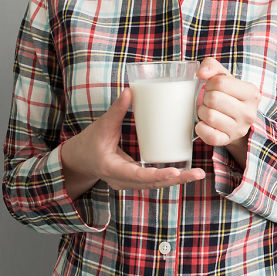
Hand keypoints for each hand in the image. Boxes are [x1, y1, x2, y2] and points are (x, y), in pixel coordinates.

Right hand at [60, 89, 205, 198]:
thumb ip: (116, 110)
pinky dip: (169, 178)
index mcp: (112, 169)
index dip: (157, 175)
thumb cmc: (89, 142)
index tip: (175, 171)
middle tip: (198, 173)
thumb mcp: (101, 126)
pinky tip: (186, 172)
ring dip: (177, 180)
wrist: (78, 160)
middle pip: (152, 184)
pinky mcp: (134, 180)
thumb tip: (129, 91)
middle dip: (176, 179)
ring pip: (155, 185)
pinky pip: (153, 181)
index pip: (137, 176)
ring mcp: (128, 183)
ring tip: (197, 173)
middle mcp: (121, 181)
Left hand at [195, 58, 260, 165]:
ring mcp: (240, 129)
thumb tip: (201, 73)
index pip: (220, 83)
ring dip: (202, 112)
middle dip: (206, 98)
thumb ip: (212, 66)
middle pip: (213, 99)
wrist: (237, 121)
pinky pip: (208, 134)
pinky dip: (201, 128)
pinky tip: (205, 123)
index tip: (213, 87)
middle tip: (210, 100)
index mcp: (252, 92)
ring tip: (209, 110)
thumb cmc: (229, 95)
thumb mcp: (225, 77)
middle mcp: (249, 112)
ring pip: (209, 116)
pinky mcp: (228, 140)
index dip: (210, 83)